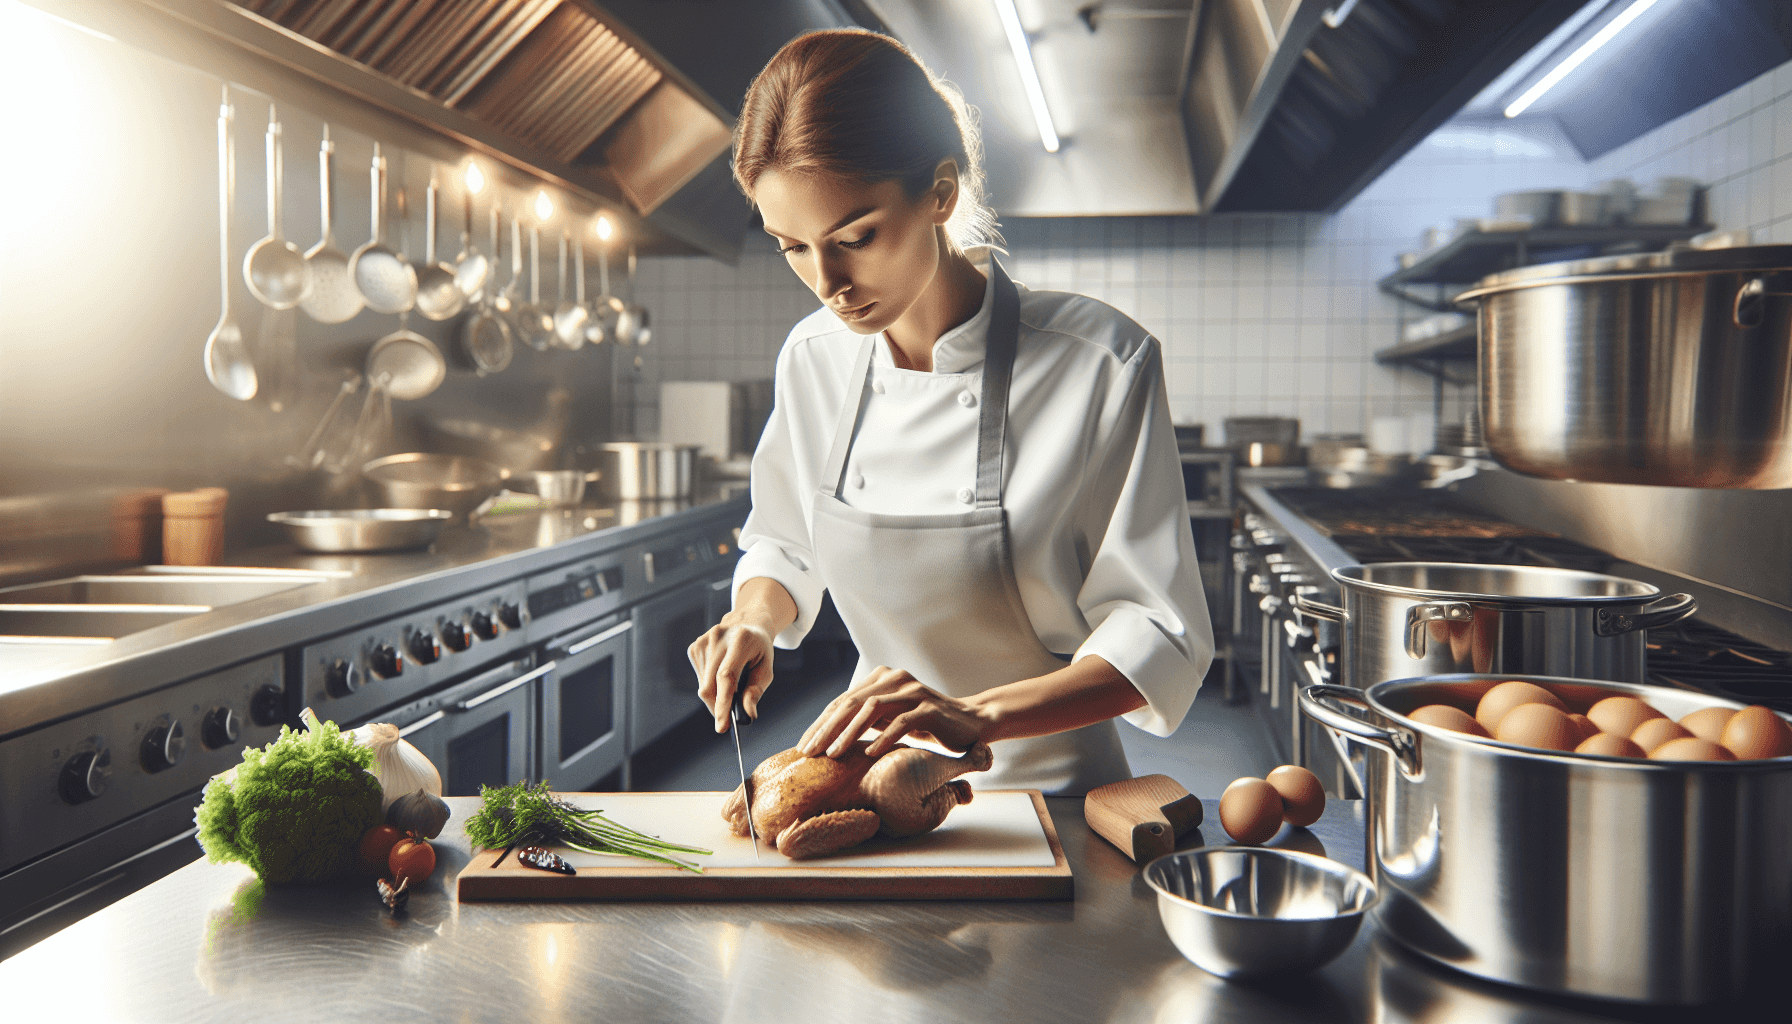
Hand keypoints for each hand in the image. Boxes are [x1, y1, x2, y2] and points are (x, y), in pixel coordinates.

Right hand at [690, 612, 775, 733]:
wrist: (747, 623)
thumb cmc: (759, 649)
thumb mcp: (766, 668)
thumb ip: (756, 690)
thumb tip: (748, 714)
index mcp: (741, 640)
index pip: (726, 677)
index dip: (723, 704)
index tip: (722, 726)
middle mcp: (719, 638)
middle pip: (710, 685)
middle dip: (718, 707)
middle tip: (728, 719)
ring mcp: (704, 641)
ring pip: (703, 685)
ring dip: (715, 697)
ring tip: (731, 688)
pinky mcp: (695, 647)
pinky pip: (699, 679)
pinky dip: (710, 686)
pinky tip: (720, 675)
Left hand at [798, 666, 990, 758]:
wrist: (971, 722)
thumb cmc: (925, 723)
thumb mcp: (890, 718)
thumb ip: (865, 718)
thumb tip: (827, 736)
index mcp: (881, 678)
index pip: (843, 701)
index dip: (820, 724)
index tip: (803, 747)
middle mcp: (895, 678)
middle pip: (852, 703)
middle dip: (827, 729)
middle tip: (810, 752)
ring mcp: (913, 691)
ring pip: (872, 709)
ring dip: (849, 733)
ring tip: (833, 754)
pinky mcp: (929, 708)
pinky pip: (902, 722)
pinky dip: (884, 738)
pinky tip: (869, 754)